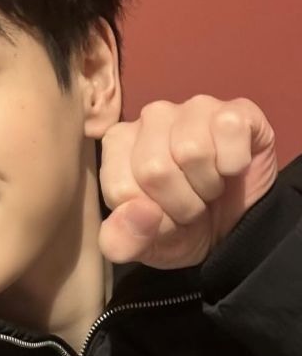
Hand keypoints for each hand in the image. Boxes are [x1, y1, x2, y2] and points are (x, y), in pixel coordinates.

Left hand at [97, 95, 278, 268]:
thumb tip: (139, 211)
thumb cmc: (181, 227)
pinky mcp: (235, 109)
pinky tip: (232, 167)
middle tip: (192, 203)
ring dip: (208, 185)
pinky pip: (229, 129)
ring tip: (210, 186)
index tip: (163, 215)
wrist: (237, 226)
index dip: (150, 216)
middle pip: (155, 168)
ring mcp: (193, 108)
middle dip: (180, 203)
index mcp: (118, 143)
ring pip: (192, 150)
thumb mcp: (146, 247)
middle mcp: (152, 117)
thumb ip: (121, 241)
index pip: (121, 188)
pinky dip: (235, 163)